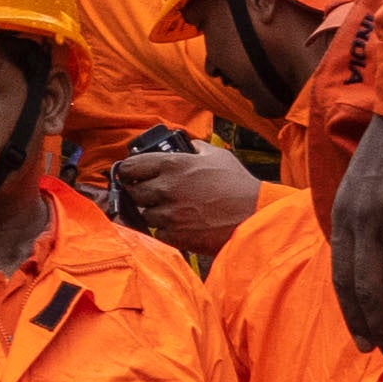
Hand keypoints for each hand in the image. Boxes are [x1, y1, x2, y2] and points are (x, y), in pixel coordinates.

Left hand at [111, 133, 266, 248]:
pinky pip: (157, 232)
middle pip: (132, 192)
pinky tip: (179, 224)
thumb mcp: (218, 156)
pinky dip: (164, 230)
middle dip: (139, 192)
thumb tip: (188, 145)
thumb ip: (196, 148)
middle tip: (152, 193)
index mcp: (173, 165)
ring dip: (152, 212)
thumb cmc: (238, 186)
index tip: (131, 174)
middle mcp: (166, 188)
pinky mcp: (174, 235)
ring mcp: (168, 214)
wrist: (253, 216)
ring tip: (171, 210)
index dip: (128, 171)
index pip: (130, 166)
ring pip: (143, 214)